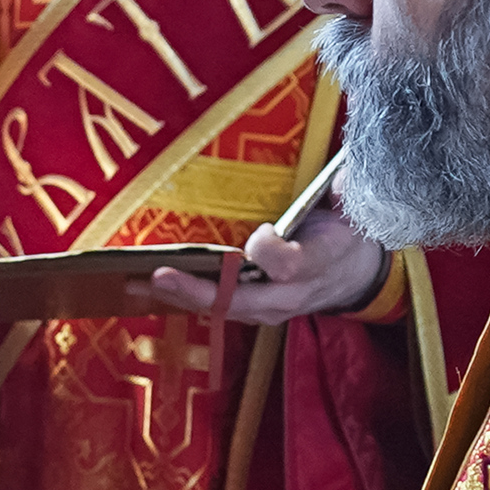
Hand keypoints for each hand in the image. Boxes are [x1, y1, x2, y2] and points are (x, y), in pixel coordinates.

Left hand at [135, 209, 388, 326]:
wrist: (352, 275)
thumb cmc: (345, 237)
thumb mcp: (354, 213)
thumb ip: (343, 195)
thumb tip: (339, 178)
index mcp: (316, 265)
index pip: (286, 265)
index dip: (268, 251)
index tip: (263, 232)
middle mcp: (288, 295)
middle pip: (239, 300)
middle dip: (197, 289)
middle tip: (160, 276)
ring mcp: (268, 309)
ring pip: (220, 308)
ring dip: (178, 296)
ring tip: (136, 285)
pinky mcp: (252, 311)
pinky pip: (215, 308)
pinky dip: (181, 298)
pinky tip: (148, 290)